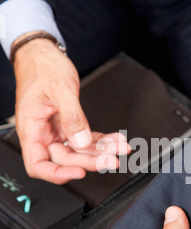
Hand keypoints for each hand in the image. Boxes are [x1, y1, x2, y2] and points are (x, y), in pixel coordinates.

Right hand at [14, 37, 129, 183]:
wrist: (43, 54)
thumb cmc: (43, 67)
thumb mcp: (60, 89)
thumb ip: (72, 117)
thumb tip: (82, 141)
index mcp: (32, 129)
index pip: (38, 165)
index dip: (57, 174)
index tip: (79, 172)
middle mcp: (43, 134)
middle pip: (65, 159)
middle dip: (90, 161)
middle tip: (112, 159)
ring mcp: (56, 131)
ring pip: (79, 151)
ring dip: (101, 152)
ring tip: (120, 149)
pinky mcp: (68, 125)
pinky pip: (86, 138)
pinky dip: (102, 140)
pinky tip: (116, 140)